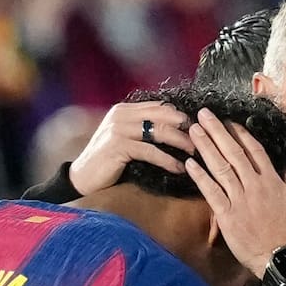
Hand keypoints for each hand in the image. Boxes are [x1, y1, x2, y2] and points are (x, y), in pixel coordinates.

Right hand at [69, 101, 195, 195]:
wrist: (82, 178)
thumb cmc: (108, 162)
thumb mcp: (125, 140)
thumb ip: (143, 130)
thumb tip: (173, 131)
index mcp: (125, 110)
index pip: (159, 106)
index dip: (180, 115)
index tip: (199, 128)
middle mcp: (122, 115)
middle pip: (163, 115)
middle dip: (185, 127)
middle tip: (203, 139)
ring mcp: (119, 129)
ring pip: (159, 131)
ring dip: (181, 142)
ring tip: (195, 153)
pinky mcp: (118, 146)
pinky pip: (150, 151)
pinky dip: (168, 160)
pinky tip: (180, 168)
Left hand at [185, 108, 285, 278]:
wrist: (282, 257)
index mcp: (272, 181)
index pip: (254, 150)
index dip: (240, 134)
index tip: (229, 121)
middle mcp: (255, 185)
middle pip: (233, 152)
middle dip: (217, 131)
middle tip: (203, 114)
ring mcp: (240, 199)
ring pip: (220, 167)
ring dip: (205, 146)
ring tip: (193, 130)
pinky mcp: (227, 215)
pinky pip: (211, 192)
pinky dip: (200, 177)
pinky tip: (189, 163)